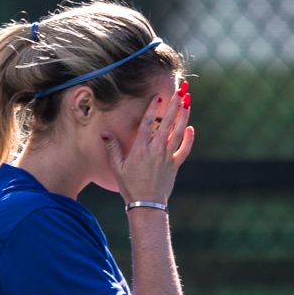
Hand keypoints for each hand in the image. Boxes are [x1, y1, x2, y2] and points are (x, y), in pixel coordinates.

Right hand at [101, 81, 193, 207]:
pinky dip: (188, 139)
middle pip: (166, 123)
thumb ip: (112, 148)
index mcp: (140, 149)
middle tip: (180, 90)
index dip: (152, 109)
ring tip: (187, 102)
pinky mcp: (175, 165)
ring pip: (177, 133)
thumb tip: (104, 132)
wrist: (146, 204)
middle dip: (174, 105)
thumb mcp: (116, 167)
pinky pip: (184, 149)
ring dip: (183, 116)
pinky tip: (190, 128)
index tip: (158, 96)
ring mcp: (167, 157)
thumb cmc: (129, 186)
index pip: (147, 124)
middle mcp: (155, 150)